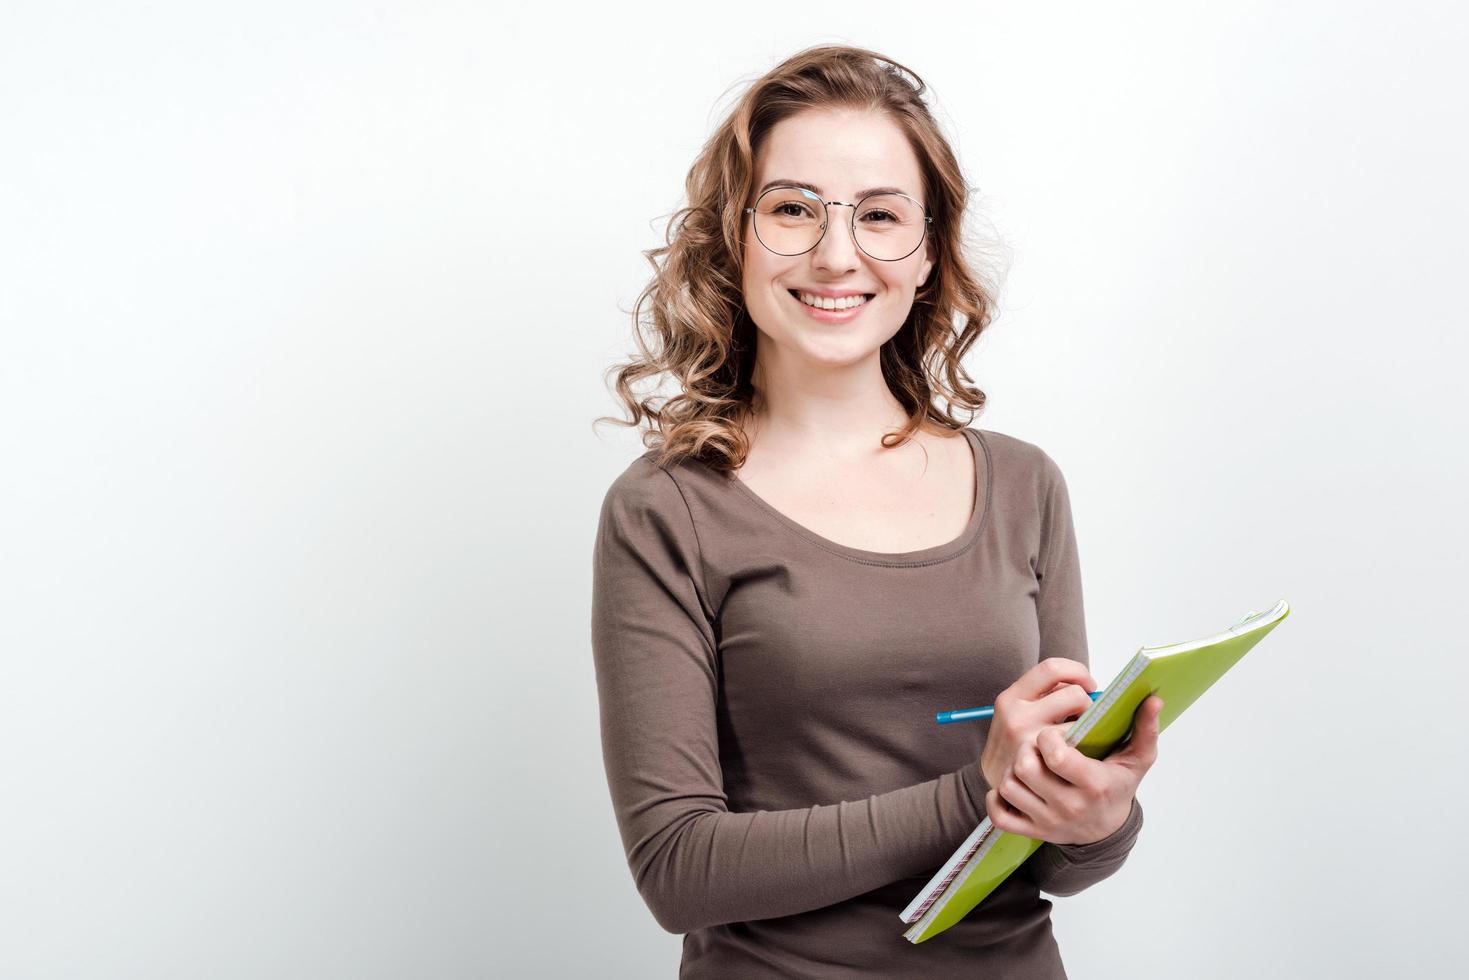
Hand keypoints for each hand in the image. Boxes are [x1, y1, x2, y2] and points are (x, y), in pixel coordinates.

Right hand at [978, 657, 1097, 791]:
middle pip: (1074, 694)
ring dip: (1088, 728)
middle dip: (1087, 704)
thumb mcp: (1016, 711)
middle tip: (1084, 716)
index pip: (1052, 668)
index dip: (1077, 671)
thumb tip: (1086, 686)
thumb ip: (1044, 696)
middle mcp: (1017, 716)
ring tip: (1080, 735)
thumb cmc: (1015, 743)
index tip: (1089, 684)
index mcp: (1011, 697)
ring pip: (1080, 723)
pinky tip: (1077, 752)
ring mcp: (1029, 741)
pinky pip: (1078, 749)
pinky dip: (1084, 748)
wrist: (997, 781)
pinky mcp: (1042, 764)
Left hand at [985, 695, 1163, 844]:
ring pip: (1009, 786)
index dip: (1049, 737)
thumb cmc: (1118, 785)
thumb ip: (1146, 729)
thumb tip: (1153, 699)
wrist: (1107, 830)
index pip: (1056, 755)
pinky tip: (1013, 786)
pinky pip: (1000, 815)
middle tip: (1036, 745)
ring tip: (1028, 762)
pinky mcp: (1032, 831)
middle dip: (1028, 749)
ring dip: (1013, 770)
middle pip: (1026, 768)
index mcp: (1094, 784)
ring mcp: (1048, 821)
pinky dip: (997, 799)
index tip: (1053, 733)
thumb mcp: (1137, 760)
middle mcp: (1069, 806)